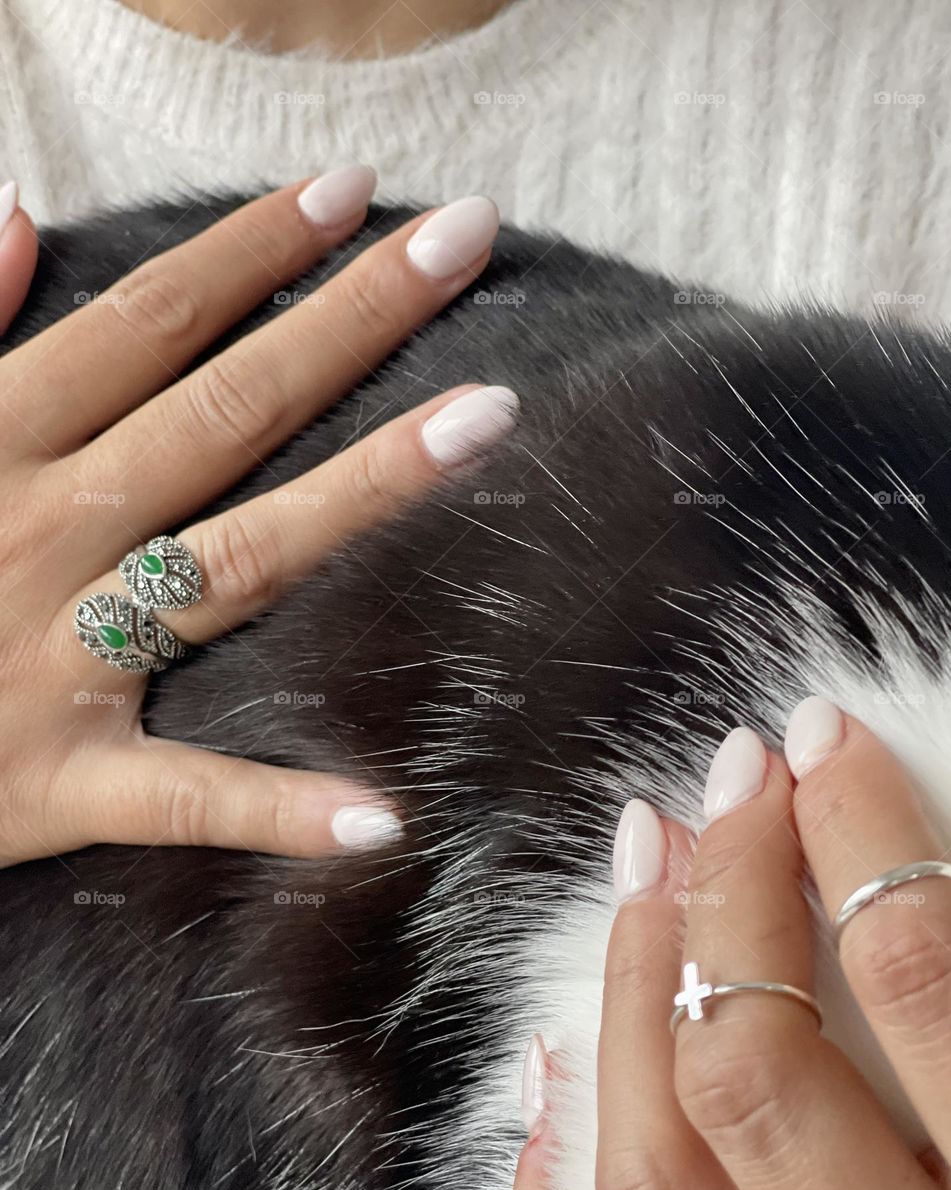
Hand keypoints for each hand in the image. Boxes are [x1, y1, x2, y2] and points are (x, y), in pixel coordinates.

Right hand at [0, 169, 514, 865]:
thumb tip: (12, 217)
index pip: (152, 322)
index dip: (255, 251)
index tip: (353, 192)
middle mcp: (47, 533)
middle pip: (227, 409)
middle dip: (350, 318)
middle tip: (465, 238)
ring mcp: (62, 658)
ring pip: (238, 560)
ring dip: (366, 489)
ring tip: (487, 418)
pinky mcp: (63, 780)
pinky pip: (181, 796)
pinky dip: (276, 812)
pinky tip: (381, 818)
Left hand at [516, 702, 950, 1189]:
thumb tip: (908, 887)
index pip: (919, 971)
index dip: (859, 828)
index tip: (822, 739)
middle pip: (758, 1061)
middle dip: (728, 893)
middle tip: (726, 786)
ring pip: (659, 1172)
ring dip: (629, 995)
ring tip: (641, 873)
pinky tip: (549, 1077)